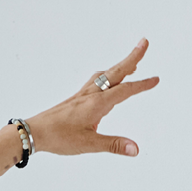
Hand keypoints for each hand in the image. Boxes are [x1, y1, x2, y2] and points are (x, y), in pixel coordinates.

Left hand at [26, 40, 160, 157]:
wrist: (35, 132)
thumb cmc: (59, 137)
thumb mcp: (89, 144)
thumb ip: (114, 145)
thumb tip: (135, 149)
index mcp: (97, 103)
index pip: (125, 91)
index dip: (142, 84)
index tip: (156, 79)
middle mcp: (91, 94)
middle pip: (116, 72)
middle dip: (132, 57)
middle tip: (144, 42)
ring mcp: (83, 94)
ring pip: (106, 75)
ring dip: (120, 66)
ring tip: (132, 62)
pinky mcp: (77, 98)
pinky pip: (96, 81)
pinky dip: (108, 76)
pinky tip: (107, 81)